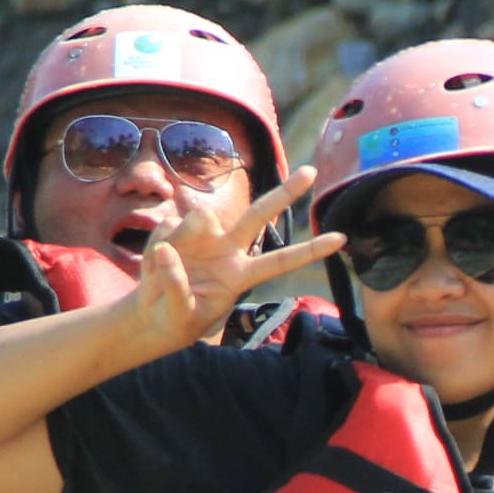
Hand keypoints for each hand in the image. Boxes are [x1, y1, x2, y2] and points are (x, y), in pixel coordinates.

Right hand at [111, 172, 342, 358]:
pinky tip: (156, 263)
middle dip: (285, 193)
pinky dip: (157, 247)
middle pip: (259, 216)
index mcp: (240, 275)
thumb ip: (177, 286)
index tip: (341, 238)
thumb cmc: (177, 320)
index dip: (310, 251)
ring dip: (183, 235)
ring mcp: (203, 238)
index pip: (281, 262)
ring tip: (168, 265)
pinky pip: (167, 228)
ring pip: (201, 217)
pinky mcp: (176, 232)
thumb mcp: (181, 315)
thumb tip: (169, 250)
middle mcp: (228, 250)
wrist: (151, 315)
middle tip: (311, 172)